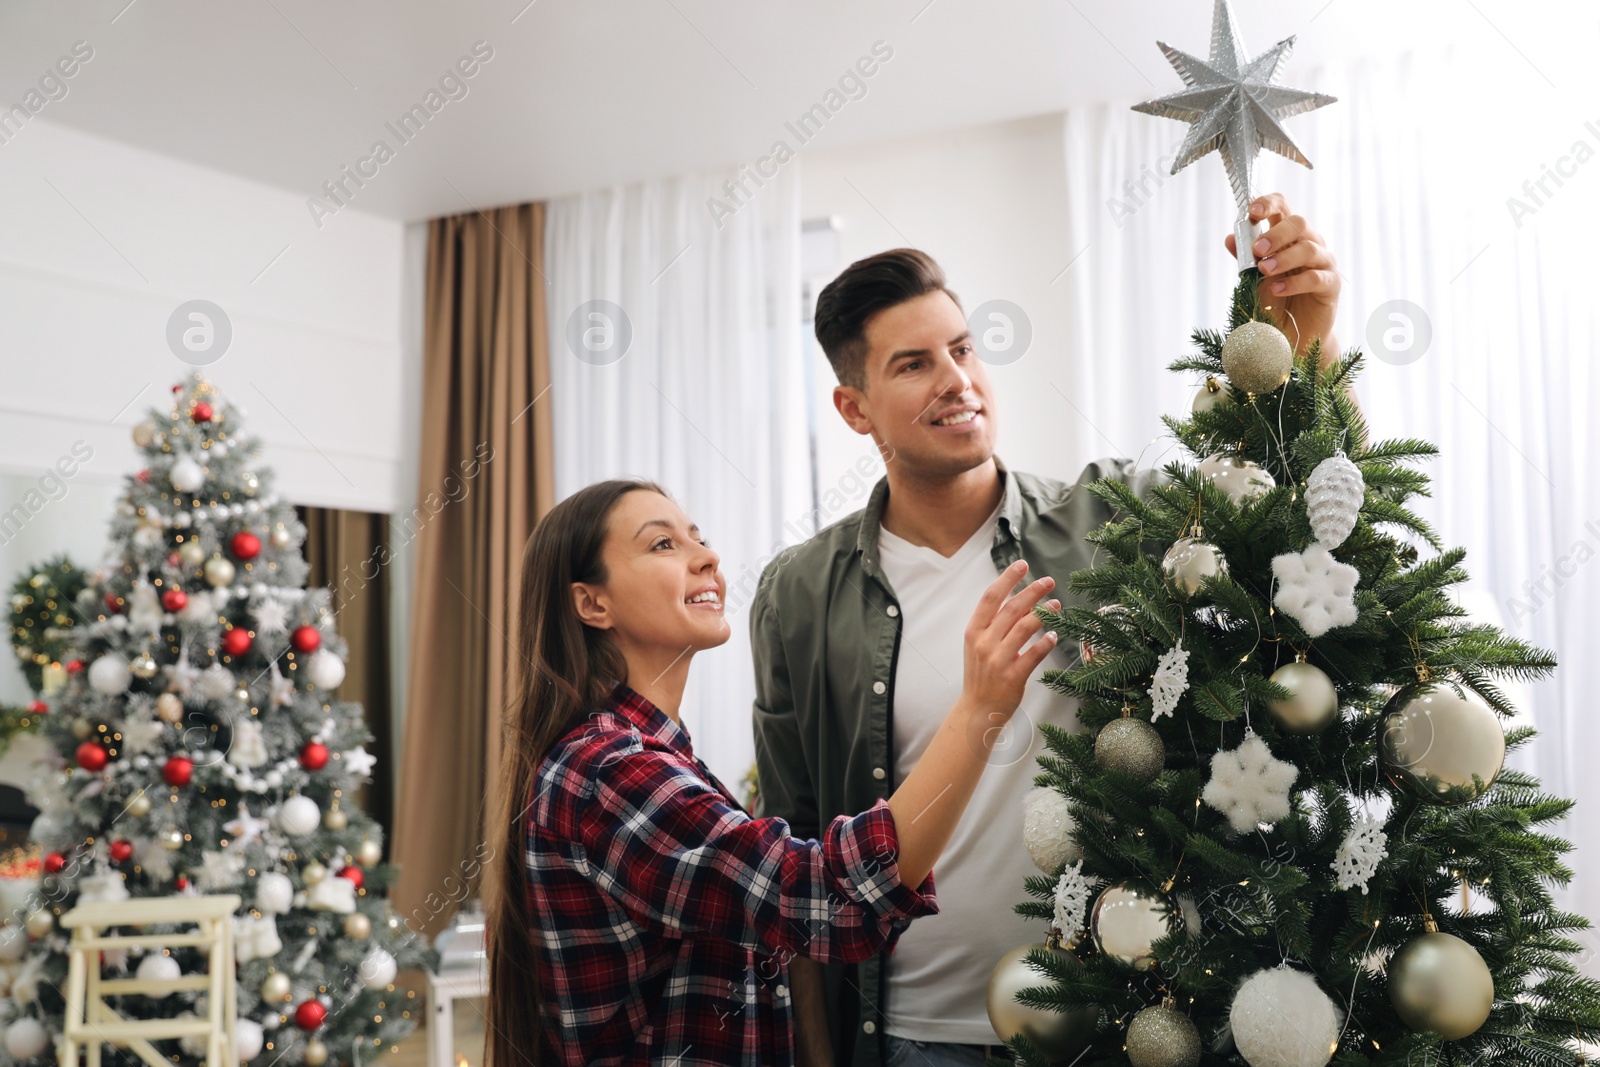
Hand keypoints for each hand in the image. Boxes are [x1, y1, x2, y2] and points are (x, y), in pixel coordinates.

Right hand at [960, 560, 1059, 718]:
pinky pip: (1034, 654)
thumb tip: (1021, 600)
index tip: (1022, 564)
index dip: (1007, 578)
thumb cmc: (981, 674)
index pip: (991, 598)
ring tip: (1056, 603)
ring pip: (1024, 628)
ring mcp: (998, 660)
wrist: (977, 709)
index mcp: (974, 631)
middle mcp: (985, 643)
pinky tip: (1054, 634)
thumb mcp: (979, 645)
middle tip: (1048, 581)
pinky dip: (1045, 642)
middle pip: (1011, 609)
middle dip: (1032, 591)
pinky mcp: (1013, 677)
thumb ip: (995, 624)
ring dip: (1043, 612)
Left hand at [1224, 193, 1340, 364]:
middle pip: (1299, 223)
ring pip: (1309, 249)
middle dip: (1275, 234)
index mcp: (1289, 236)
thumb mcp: (1253, 278)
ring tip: (1264, 270)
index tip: (1252, 211)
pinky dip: (1294, 283)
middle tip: (1257, 250)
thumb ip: (1244, 258)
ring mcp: (1323, 263)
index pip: (1283, 208)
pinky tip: (1277, 289)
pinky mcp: (1331, 285)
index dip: (1269, 204)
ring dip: (1283, 258)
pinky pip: (1316, 278)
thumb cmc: (1274, 300)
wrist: (1290, 334)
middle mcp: (1309, 243)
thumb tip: (1229, 238)